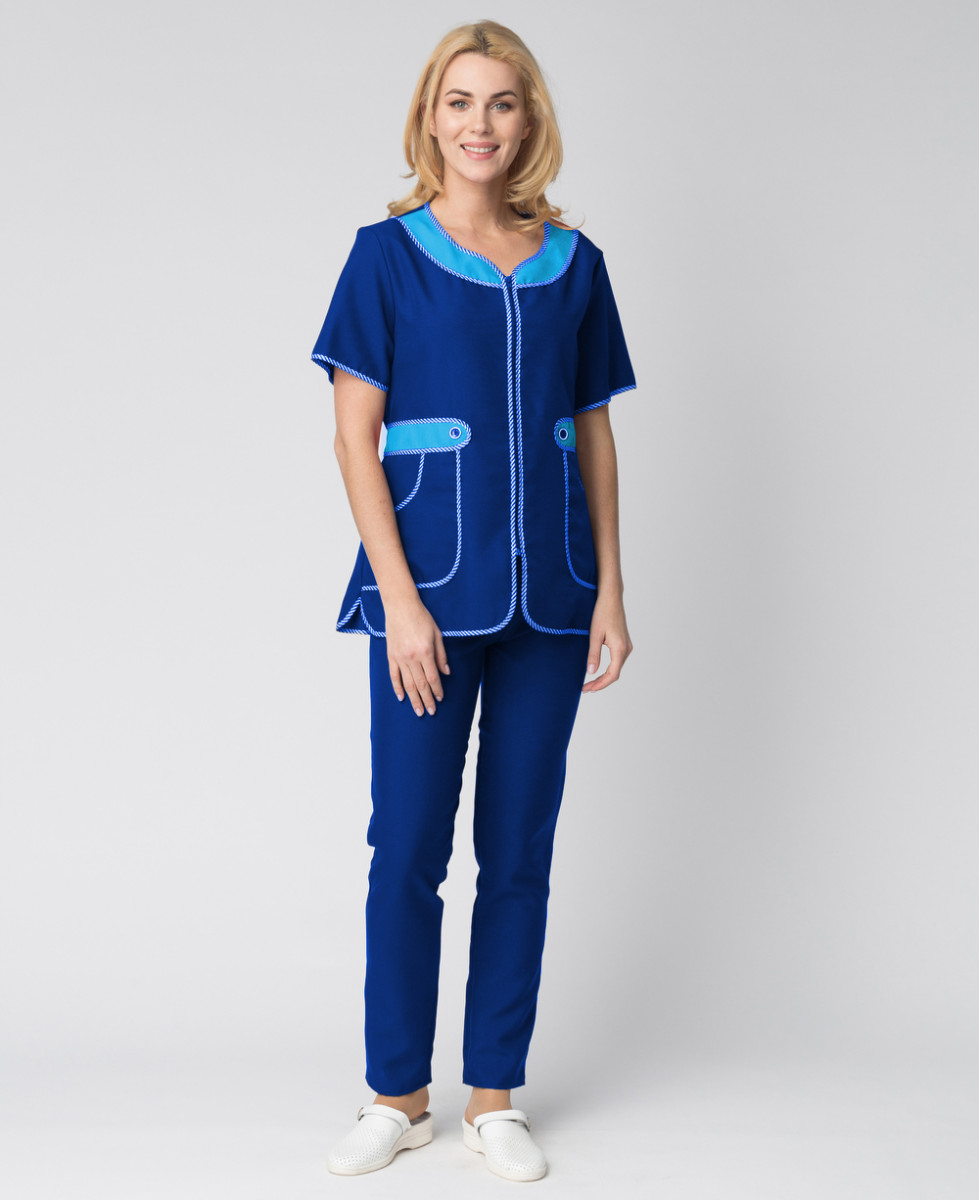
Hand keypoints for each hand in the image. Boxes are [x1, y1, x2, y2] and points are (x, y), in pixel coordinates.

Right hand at [384, 598, 450, 715]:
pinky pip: (394, 675)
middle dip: (426, 700)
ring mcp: (399, 657)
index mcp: (425, 652)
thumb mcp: (437, 634)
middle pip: (420, 684)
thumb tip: (446, 672)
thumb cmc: (421, 617)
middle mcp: (411, 657)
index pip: (433, 677)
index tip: (440, 699)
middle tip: (431, 712)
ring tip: (418, 711)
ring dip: (413, 699)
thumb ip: (441, 655)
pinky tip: (402, 697)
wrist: (400, 606)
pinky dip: (397, 688)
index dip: (437, 690)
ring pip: (407, 683)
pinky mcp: (391, 655)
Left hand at [582, 593, 632, 692]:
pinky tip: (598, 671)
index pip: (612, 675)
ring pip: (616, 667)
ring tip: (590, 683)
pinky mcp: (624, 643)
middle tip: (585, 688)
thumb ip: (593, 655)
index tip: (587, 689)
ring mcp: (626, 646)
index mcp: (620, 648)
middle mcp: (626, 649)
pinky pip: (617, 660)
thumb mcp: (594, 635)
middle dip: (600, 683)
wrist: (611, 598)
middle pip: (615, 673)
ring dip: (604, 677)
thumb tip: (591, 672)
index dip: (600, 684)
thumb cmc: (602, 613)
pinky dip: (608, 669)